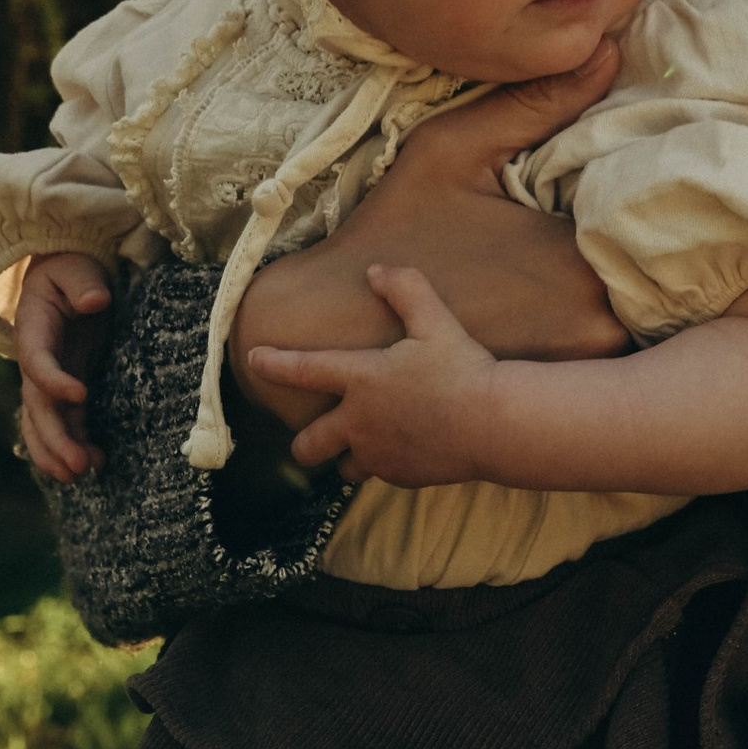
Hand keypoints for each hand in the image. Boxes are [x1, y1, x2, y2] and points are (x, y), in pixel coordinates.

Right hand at [13, 252, 115, 481]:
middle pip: (37, 407)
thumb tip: (96, 300)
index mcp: (33, 331)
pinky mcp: (64, 390)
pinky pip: (62, 423)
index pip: (36, 362)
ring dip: (58, 452)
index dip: (53, 380)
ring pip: (43, 424)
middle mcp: (34, 363)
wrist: (61, 280)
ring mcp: (47, 381)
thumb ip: (82, 283)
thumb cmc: (69, 271)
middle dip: (55, 438)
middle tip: (78, 465)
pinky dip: (73, 444)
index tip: (81, 393)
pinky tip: (93, 464)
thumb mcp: (75, 269)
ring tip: (81, 475)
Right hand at [230, 46, 625, 393]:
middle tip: (636, 212)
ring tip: (599, 254)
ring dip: (625, 287)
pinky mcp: (552, 404)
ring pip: (635, 318)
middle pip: (657, 276)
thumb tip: (609, 50)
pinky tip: (561, 302)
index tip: (654, 173)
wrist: (329, 329)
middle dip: (646, 242)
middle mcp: (592, 329)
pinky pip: (602, 357)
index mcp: (578, 266)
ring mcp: (575, 373)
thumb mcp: (454, 150)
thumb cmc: (390, 233)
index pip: (661, 227)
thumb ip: (536, 104)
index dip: (660, 197)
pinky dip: (596, 327)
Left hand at [246, 264, 502, 480]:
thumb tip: (376, 271)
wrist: (494, 424)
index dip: (274, 364)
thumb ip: (405, 290)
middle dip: (304, 444)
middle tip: (310, 438)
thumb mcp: (436, 321)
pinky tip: (404, 450)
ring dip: (347, 458)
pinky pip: (382, 475)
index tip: (253, 361)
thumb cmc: (462, 369)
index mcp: (360, 380)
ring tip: (361, 446)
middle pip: (308, 446)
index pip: (302, 370)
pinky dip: (385, 465)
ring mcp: (378, 456)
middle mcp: (358, 423)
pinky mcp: (402, 477)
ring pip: (343, 468)